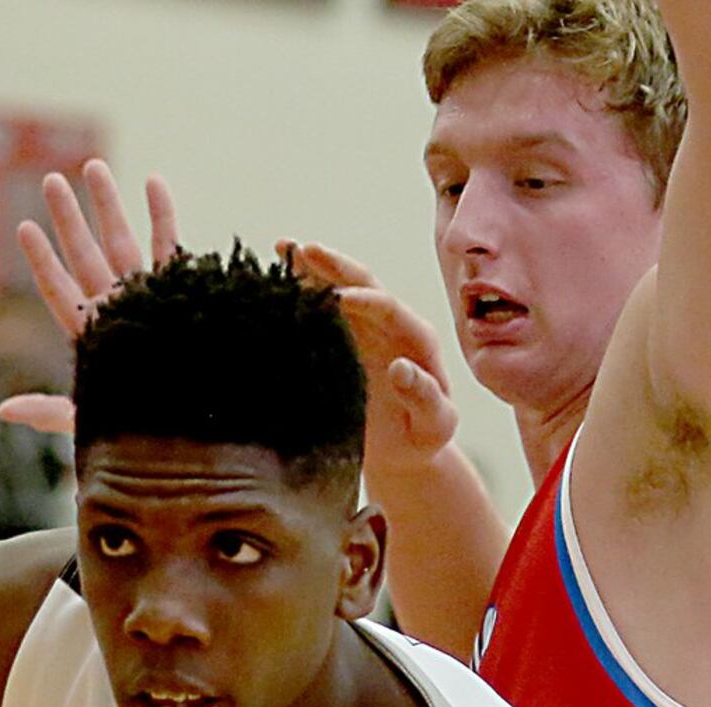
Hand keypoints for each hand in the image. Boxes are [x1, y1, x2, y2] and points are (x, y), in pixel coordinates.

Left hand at [0, 159, 180, 438]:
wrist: (191, 429)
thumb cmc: (139, 434)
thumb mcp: (89, 422)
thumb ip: (48, 412)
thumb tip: (3, 410)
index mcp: (91, 336)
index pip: (59, 290)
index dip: (42, 260)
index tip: (25, 227)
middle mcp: (116, 310)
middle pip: (85, 255)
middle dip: (69, 217)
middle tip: (50, 180)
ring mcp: (147, 298)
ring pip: (123, 242)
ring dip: (109, 204)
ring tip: (92, 166)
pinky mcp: (179, 293)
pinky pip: (169, 247)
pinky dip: (163, 215)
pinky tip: (152, 183)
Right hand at [281, 242, 459, 474]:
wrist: (402, 452)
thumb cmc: (424, 440)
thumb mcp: (435, 425)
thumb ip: (425, 398)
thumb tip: (400, 368)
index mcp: (416, 340)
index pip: (392, 309)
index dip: (367, 300)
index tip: (339, 299)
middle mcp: (389, 326)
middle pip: (363, 285)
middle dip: (334, 267)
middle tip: (304, 250)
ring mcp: (362, 331)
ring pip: (337, 291)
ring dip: (311, 270)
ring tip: (282, 250)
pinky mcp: (340, 343)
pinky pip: (319, 314)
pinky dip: (299, 294)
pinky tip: (276, 281)